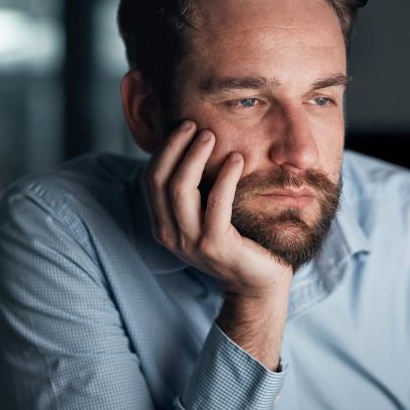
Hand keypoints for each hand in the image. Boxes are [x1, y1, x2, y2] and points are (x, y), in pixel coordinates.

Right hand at [145, 121, 291, 367]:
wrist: (258, 283)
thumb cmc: (237, 243)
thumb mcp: (206, 216)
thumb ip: (195, 192)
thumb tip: (193, 147)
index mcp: (163, 226)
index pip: (151, 180)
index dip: (164, 151)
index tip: (183, 127)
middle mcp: (170, 235)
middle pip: (160, 180)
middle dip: (175, 147)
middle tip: (195, 125)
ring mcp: (191, 242)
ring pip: (180, 188)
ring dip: (195, 156)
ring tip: (211, 135)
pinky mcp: (216, 245)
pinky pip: (216, 202)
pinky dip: (225, 176)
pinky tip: (236, 160)